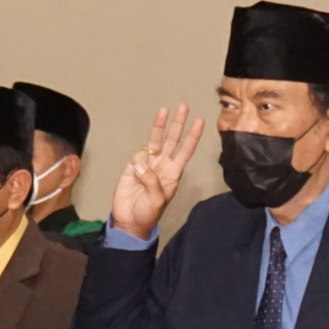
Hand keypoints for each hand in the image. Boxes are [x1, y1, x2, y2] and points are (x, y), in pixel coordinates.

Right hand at [109, 104, 204, 240]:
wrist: (129, 221)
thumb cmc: (148, 214)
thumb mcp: (157, 200)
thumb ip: (151, 181)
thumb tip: (141, 164)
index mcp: (173, 173)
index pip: (185, 151)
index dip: (192, 136)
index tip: (200, 122)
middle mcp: (162, 165)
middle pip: (173, 140)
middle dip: (178, 124)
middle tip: (184, 107)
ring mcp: (147, 165)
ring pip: (156, 141)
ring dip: (160, 126)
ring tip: (164, 111)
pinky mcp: (133, 167)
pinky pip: (138, 156)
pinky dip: (139, 159)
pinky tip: (137, 170)